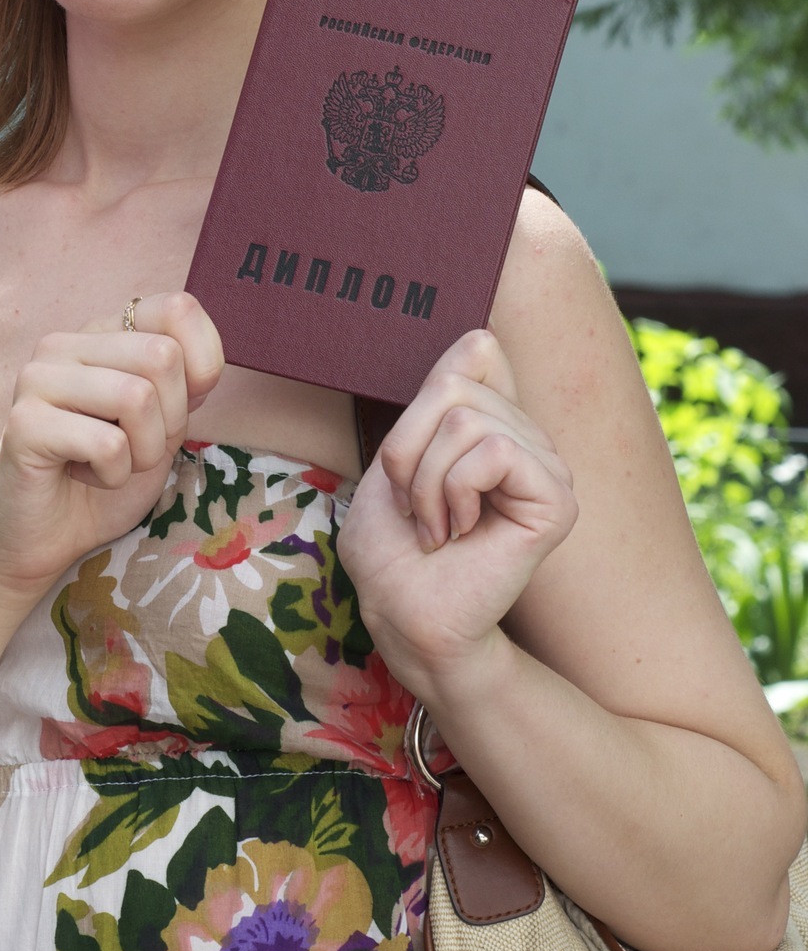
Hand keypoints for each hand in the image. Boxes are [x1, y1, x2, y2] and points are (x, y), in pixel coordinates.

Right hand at [0, 291, 223, 604]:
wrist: (45, 537)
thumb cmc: (106, 476)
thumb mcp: (162, 423)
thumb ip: (183, 383)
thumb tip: (204, 364)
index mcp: (100, 334)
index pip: (177, 309)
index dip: (204, 363)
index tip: (182, 406)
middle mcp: (64, 344)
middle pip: (163, 357)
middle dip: (170, 420)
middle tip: (136, 447)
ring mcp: (38, 378)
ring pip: (138, 397)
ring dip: (142, 451)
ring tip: (111, 463)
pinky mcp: (25, 423)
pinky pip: (108, 444)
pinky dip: (113, 474)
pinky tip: (83, 475)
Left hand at [337, 329, 577, 696]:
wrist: (403, 615)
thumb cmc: (392, 548)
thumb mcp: (397, 454)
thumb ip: (438, 395)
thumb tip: (483, 336)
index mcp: (495, 426)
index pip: (475, 353)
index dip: (425, 399)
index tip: (407, 464)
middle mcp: (528, 441)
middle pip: (455, 385)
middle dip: (408, 450)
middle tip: (415, 508)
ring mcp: (547, 469)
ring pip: (467, 419)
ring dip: (425, 480)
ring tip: (436, 527)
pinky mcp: (557, 501)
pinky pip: (492, 452)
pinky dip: (454, 491)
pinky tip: (460, 533)